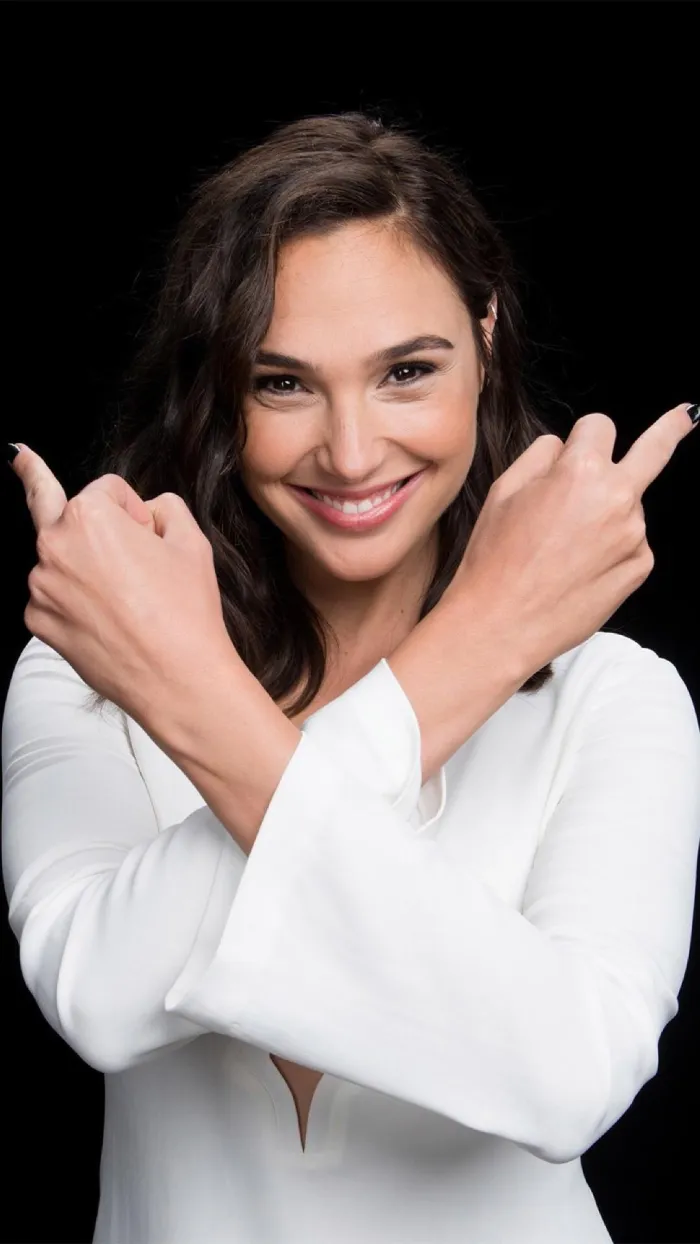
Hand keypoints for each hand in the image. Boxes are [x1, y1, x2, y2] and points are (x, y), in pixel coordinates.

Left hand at [10, 444, 231, 725]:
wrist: (177, 680)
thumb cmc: (187, 610)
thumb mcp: (192, 541)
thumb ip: (164, 507)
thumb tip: (145, 512)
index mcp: (88, 516)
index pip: (106, 489)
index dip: (135, 510)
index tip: (150, 532)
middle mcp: (53, 546)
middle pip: (63, 511)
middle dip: (45, 483)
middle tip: (18, 456)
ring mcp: (41, 587)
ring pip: (61, 558)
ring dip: (84, 563)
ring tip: (121, 592)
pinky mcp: (39, 622)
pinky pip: (54, 595)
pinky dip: (76, 600)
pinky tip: (107, 619)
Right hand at [448, 402, 696, 677]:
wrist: (502, 625)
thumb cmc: (495, 560)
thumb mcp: (503, 491)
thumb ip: (541, 455)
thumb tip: (565, 446)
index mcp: (581, 471)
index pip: (599, 426)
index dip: (581, 437)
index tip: (579, 444)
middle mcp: (617, 498)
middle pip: (655, 449)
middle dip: (672, 428)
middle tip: (687, 416)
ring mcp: (634, 535)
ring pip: (627, 504)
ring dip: (606, 512)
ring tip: (563, 549)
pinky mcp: (639, 567)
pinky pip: (630, 541)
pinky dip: (611, 547)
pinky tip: (578, 569)